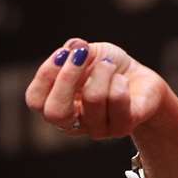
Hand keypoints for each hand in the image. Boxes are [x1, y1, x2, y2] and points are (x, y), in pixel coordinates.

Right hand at [23, 37, 170, 139]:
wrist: (142, 82)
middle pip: (55, 112)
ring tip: (109, 64)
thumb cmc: (109, 69)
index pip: (35, 101)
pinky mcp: (124, 126)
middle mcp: (73, 123)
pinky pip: (118, 100)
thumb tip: (73, 48)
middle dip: (67, 77)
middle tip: (81, 54)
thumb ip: (75, 51)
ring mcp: (98, 129)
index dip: (45, 74)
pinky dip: (120, 81)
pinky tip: (124, 79)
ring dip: (101, 72)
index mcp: (57, 105)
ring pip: (92, 99)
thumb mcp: (89, 53)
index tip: (64, 52)